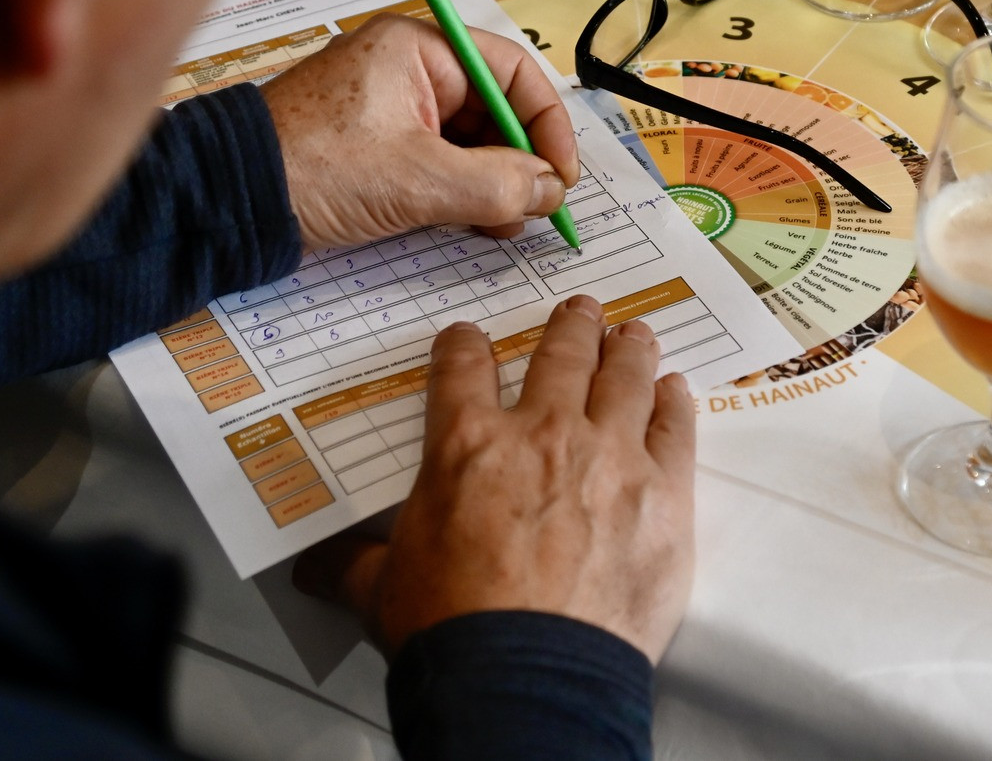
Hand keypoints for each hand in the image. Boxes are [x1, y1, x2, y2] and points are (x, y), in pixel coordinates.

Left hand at [261, 14, 577, 247]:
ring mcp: (392, 110)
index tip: (561, 172)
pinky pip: (441, 162)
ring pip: (470, 140)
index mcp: (417, 49)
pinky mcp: (378, 148)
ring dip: (497, 182)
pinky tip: (483, 223)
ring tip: (510, 222)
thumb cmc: (306, 168)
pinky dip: (466, 192)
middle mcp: (408, 70)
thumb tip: (548, 189)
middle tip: (539, 205)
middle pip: (494, 108)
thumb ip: (496, 185)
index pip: (511, 71)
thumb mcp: (418, 180)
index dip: (546, 123)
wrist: (228, 203)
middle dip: (522, 159)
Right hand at [294, 297, 695, 662]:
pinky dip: (676, 403)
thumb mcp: (382, 588)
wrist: (525, 679)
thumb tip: (314, 566)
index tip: (470, 340)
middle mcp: (543, 434)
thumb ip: (353, 562)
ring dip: (629, 351)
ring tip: (634, 336)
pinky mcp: (663, 494)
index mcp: (467, 446)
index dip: (464, 345)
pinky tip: (676, 392)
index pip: (462, 367)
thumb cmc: (455, 633)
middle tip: (581, 311)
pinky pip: (675, 429)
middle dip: (571, 326)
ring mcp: (610, 457)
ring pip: (626, 377)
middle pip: (562, 354)